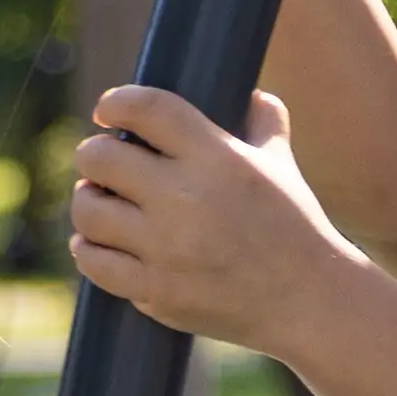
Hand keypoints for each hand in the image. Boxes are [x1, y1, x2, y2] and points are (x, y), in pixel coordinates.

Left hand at [66, 84, 360, 346]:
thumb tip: (251, 93)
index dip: (116, 102)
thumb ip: (265, 122)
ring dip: (87, 201)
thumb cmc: (295, 226)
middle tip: (101, 163)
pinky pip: (95, 262)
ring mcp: (166, 248)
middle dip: (94, 155)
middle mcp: (185, 198)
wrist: (309, 301)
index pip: (145, 108)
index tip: (107, 112)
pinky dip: (88, 248)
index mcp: (216, 157)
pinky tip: (95, 242)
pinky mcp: (156, 291)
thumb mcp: (283, 165)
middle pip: (101, 157)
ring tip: (98, 200)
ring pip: (89, 211)